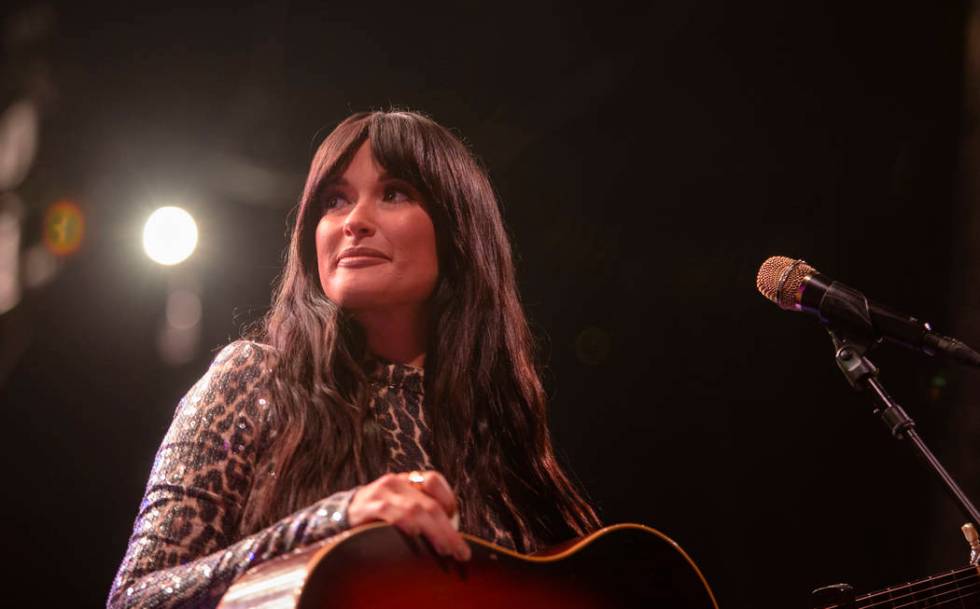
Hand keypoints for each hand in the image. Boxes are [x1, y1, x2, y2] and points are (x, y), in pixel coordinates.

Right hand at [347, 470, 471, 560]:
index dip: (449, 500)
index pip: (434, 480)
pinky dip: (406, 524)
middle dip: (448, 530)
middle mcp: (396, 482)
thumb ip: (422, 514)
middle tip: (461, 552)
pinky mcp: (368, 506)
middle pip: (430, 504)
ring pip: (416, 510)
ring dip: (435, 532)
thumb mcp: (400, 507)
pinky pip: (391, 513)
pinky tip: (415, 536)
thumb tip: (452, 538)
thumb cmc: (377, 517)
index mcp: (406, 480)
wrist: (340, 515)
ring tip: (446, 551)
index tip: (456, 524)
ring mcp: (381, 492)